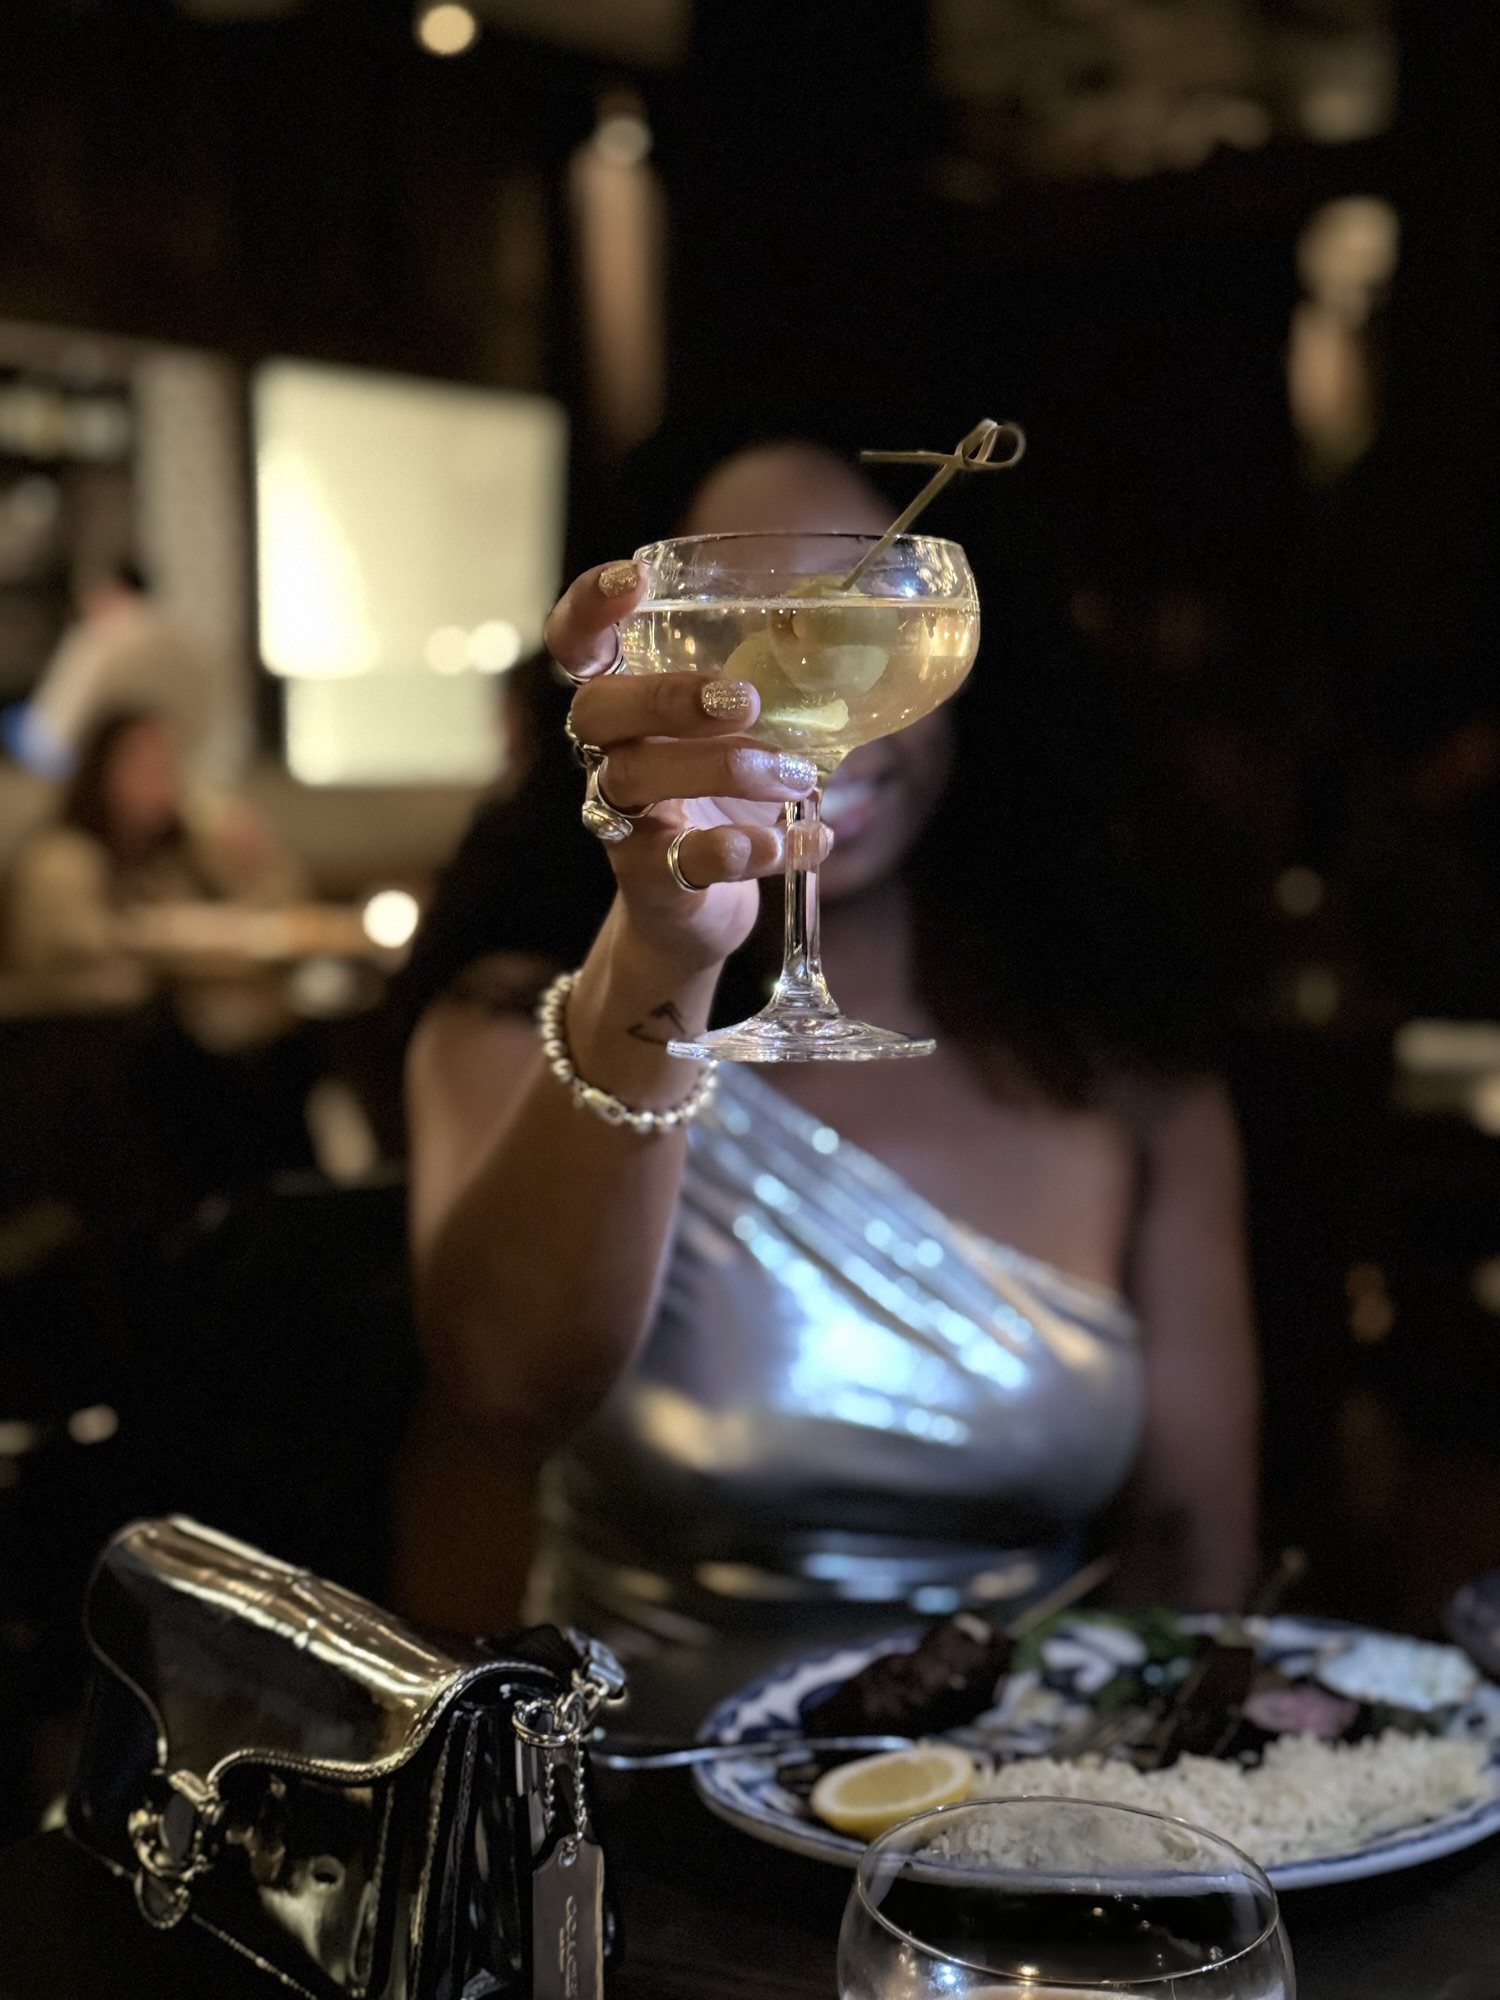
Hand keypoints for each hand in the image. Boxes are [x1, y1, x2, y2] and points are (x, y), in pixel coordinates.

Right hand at [543, 561, 822, 972]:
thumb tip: (860, 645)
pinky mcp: (648, 884)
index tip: (633, 581)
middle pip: (596, 710)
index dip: (589, 610)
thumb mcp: (744, 745)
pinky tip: (804, 841)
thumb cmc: (719, 810)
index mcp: (626, 710)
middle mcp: (607, 758)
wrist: (692, 919)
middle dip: (667, 695)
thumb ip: (779, 698)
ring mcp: (620, 823)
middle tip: (745, 701)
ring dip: (724, 769)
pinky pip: (683, 861)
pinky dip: (750, 849)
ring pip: (637, 780)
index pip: (578, 646)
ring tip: (794, 775)